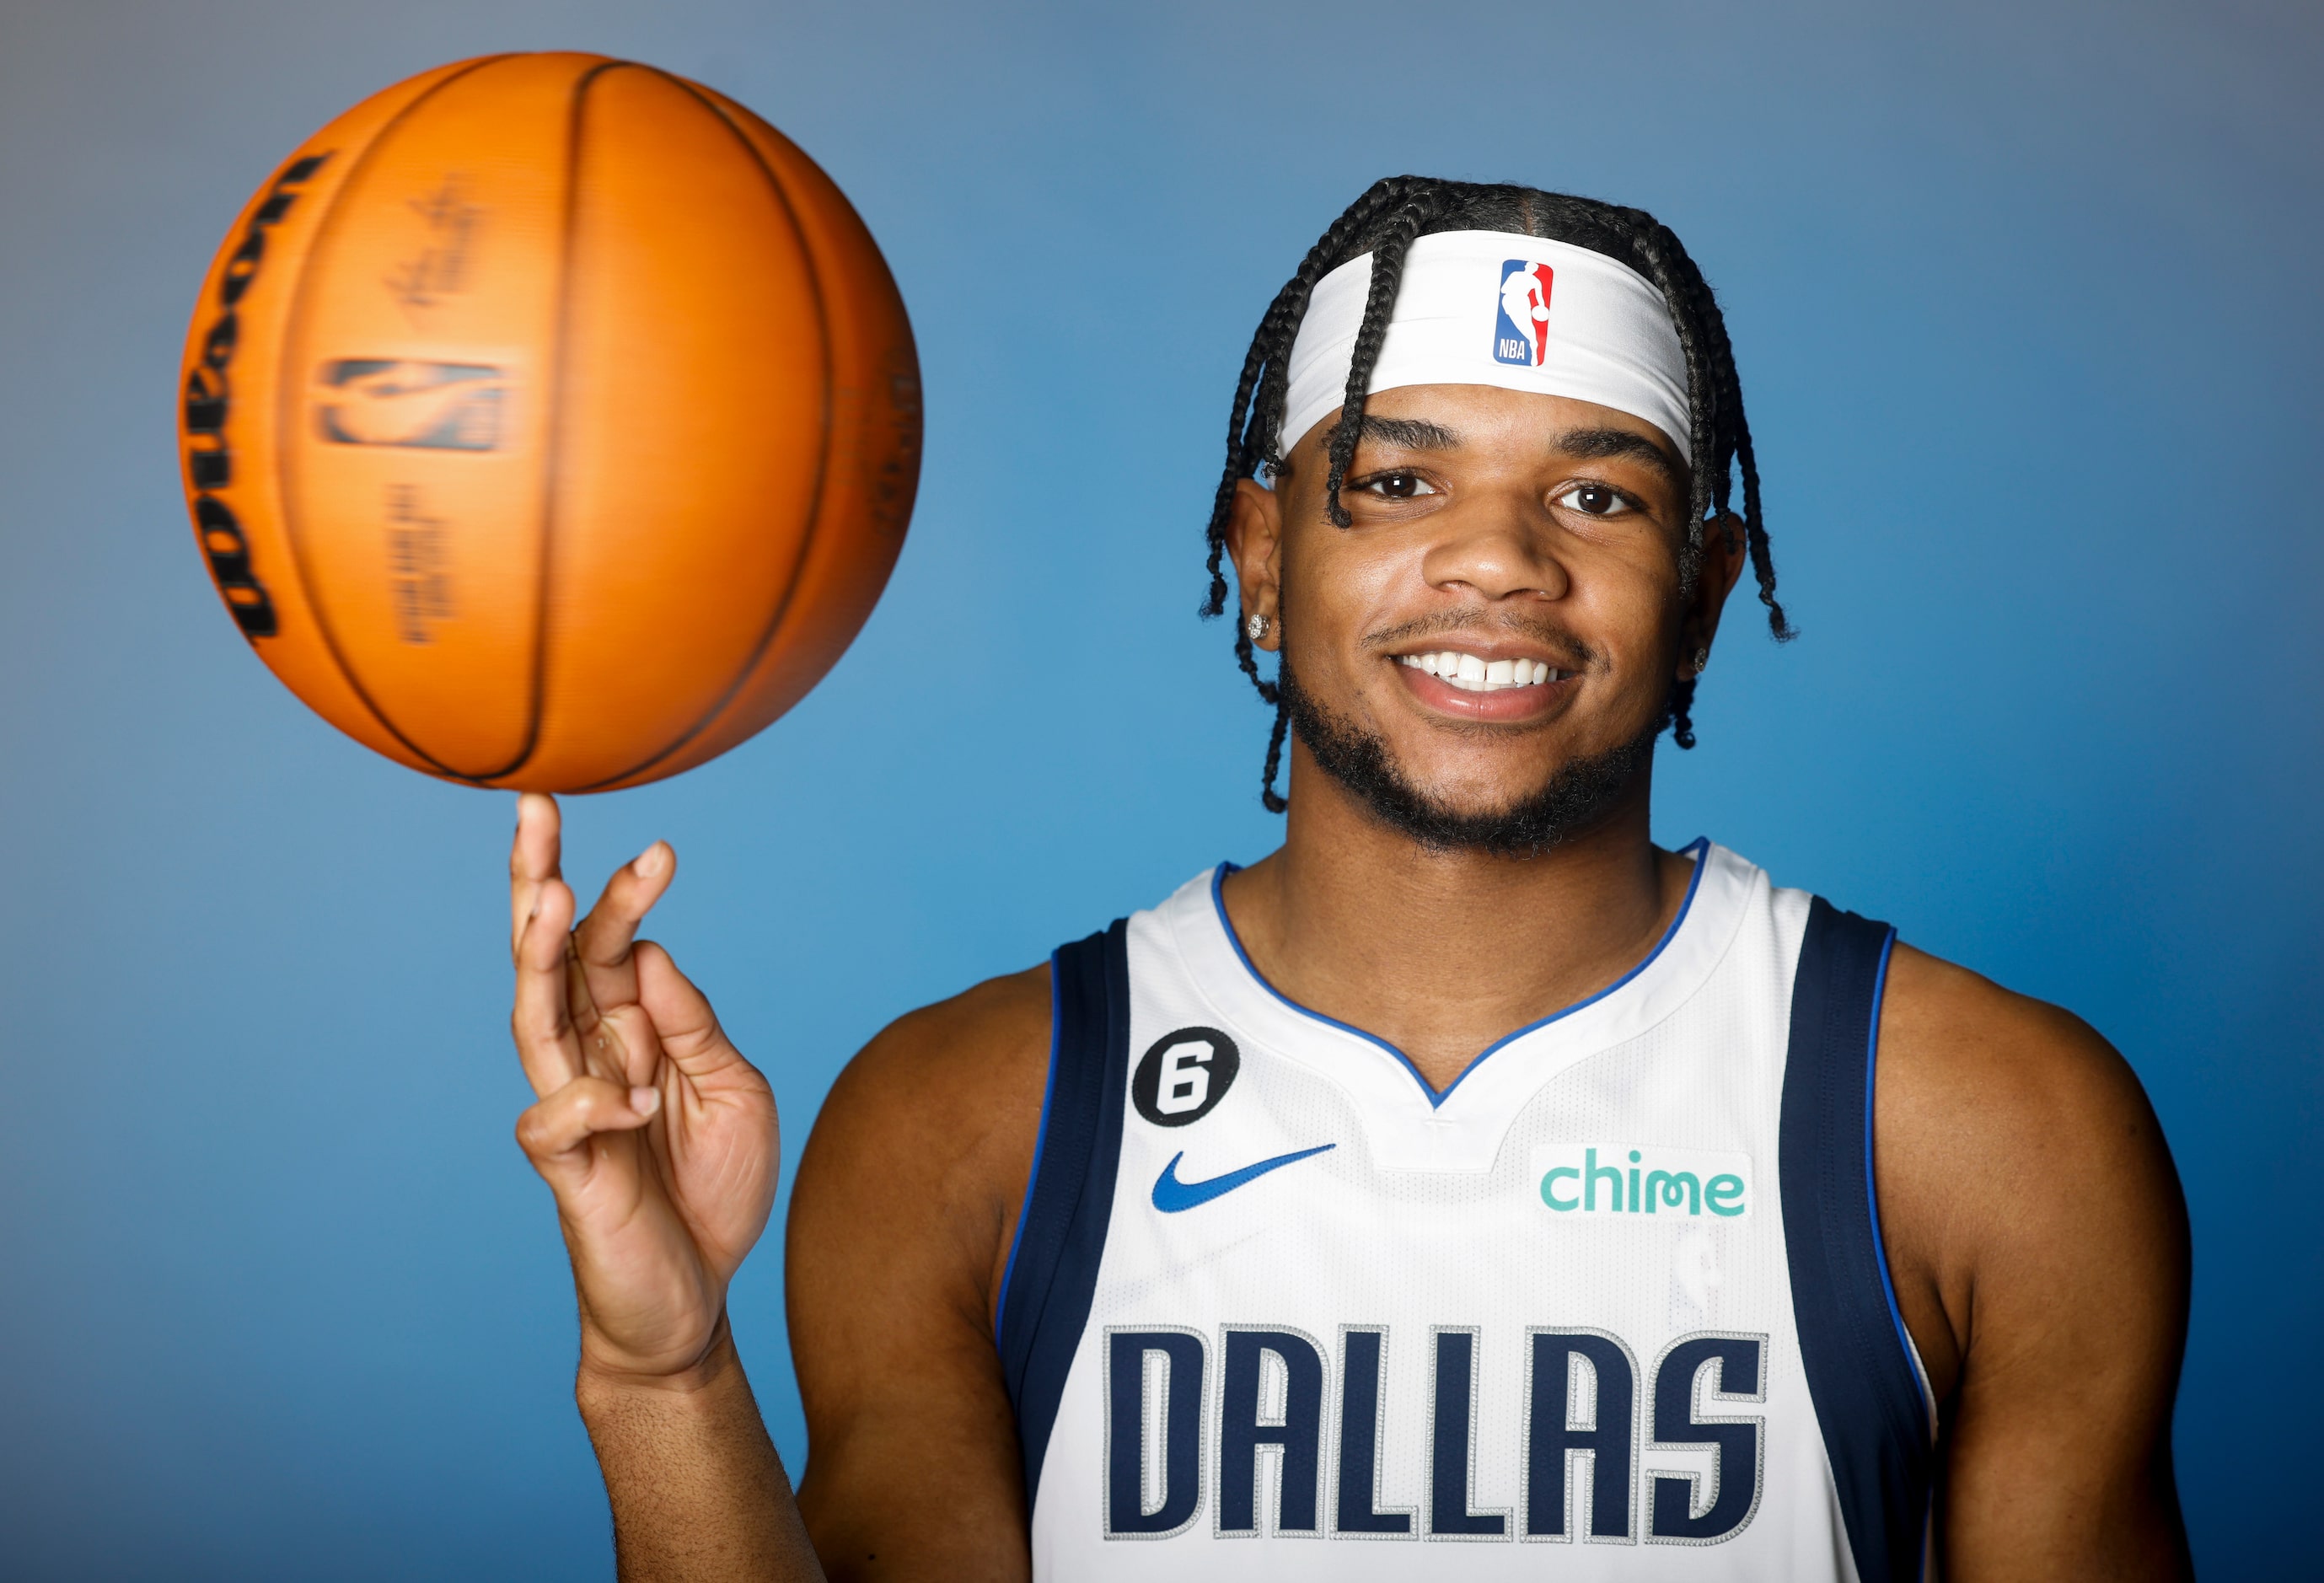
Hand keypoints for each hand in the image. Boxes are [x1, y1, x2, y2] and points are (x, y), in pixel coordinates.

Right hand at [508, 793, 779, 1382]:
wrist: (692, 1299)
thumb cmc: (711, 1189)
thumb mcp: (735, 1092)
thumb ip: (695, 1027)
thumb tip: (648, 957)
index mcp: (629, 1028)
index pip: (612, 944)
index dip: (627, 895)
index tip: (663, 848)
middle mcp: (588, 1056)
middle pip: (548, 956)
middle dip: (538, 880)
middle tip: (534, 806)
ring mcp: (569, 1110)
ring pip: (531, 1018)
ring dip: (537, 956)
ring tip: (549, 894)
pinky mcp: (564, 1170)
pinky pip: (552, 1121)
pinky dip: (596, 1103)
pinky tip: (640, 1106)